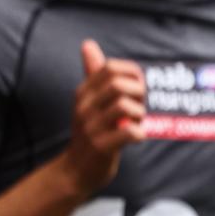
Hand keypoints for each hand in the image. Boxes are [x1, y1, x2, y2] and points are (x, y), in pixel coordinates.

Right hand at [61, 40, 145, 195]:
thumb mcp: (89, 101)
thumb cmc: (91, 131)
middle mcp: (84, 107)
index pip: (111, 68)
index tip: (136, 89)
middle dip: (138, 93)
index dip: (133, 75)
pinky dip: (139, 134)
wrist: (75, 172)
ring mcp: (91, 127)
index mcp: (84, 93)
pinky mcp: (100, 147)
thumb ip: (93, 74)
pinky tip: (134, 137)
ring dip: (139, 114)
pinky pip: (129, 133)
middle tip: (139, 107)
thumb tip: (88, 43)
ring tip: (136, 123)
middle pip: (118, 84)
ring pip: (125, 106)